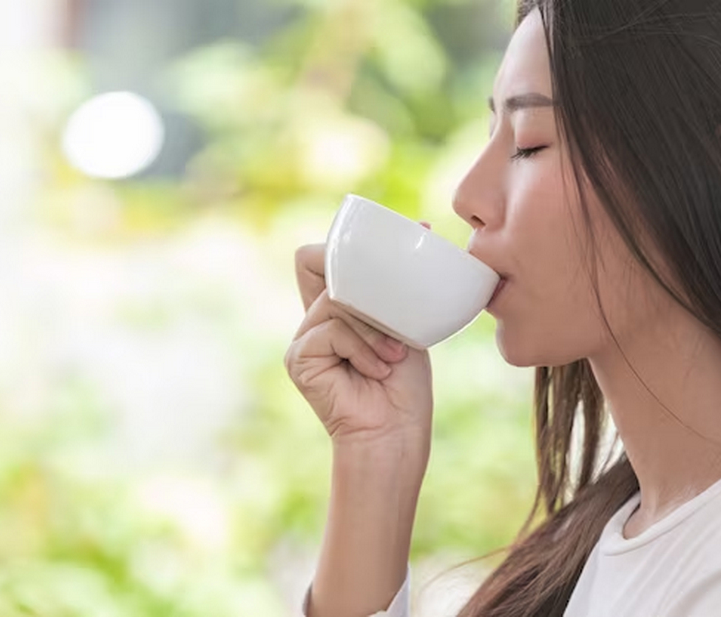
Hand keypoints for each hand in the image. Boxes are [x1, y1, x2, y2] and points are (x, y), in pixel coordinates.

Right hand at [285, 225, 434, 452]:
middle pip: (330, 270)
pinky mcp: (298, 358)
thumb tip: (423, 227)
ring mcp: (302, 339)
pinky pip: (333, 329)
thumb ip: (392, 288)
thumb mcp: (404, 324)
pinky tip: (376, 369)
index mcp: (335, 311)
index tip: (397, 249)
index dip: (347, 249)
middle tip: (396, 325)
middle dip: (372, 295)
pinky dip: (362, 347)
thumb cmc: (403, 388)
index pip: (319, 258)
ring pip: (337, 301)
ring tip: (391, 355)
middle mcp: (314, 320)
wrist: (394, 434)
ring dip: (373, 329)